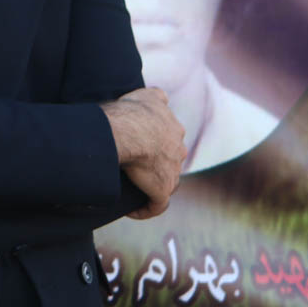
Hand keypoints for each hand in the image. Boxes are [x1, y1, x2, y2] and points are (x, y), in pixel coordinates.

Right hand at [101, 87, 186, 217]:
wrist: (129, 131)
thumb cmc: (134, 112)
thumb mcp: (147, 95)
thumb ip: (157, 95)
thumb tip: (162, 96)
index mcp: (175, 130)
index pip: (171, 140)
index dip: (158, 144)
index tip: (143, 148)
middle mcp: (178, 151)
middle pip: (172, 162)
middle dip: (159, 165)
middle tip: (137, 167)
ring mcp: (172, 173)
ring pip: (167, 183)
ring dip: (153, 187)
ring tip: (135, 188)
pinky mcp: (162, 190)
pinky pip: (156, 206)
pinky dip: (145, 210)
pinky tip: (132, 211)